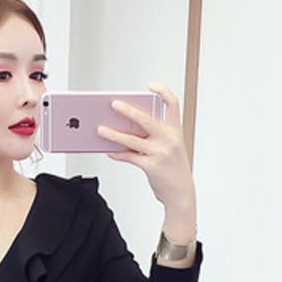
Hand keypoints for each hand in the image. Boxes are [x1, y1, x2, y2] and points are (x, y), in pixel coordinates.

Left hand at [97, 84, 196, 233]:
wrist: (181, 195)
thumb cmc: (173, 170)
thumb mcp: (170, 148)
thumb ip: (153, 137)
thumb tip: (127, 128)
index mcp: (176, 131)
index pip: (172, 104)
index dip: (162, 92)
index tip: (150, 87)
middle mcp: (169, 139)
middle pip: (146, 119)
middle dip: (128, 110)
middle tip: (114, 104)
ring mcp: (160, 153)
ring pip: (132, 139)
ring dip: (114, 134)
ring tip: (100, 129)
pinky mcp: (151, 167)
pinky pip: (129, 157)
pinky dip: (118, 153)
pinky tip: (109, 151)